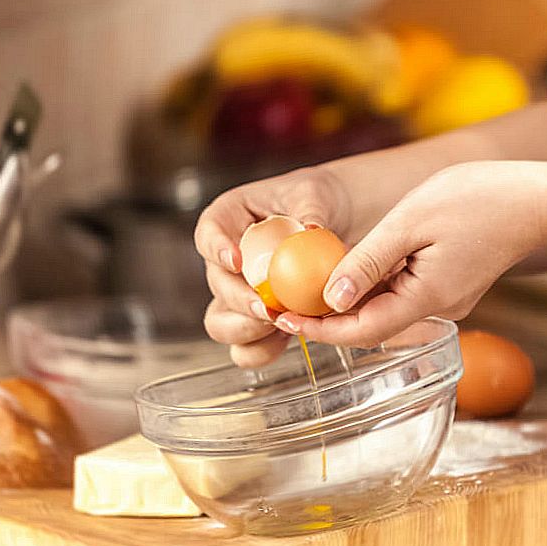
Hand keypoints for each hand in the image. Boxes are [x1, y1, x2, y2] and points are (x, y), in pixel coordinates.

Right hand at [193, 166, 351, 366]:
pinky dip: (262, 350)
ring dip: (246, 330)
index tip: (235, 260)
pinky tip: (286, 339)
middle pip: (217, 285)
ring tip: (279, 323)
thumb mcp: (315, 195)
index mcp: (230, 220)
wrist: (338, 224)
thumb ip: (310, 211)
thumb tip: (310, 229)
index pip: (208, 233)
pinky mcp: (257, 321)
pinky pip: (245, 348)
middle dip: (240, 301)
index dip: (216, 249)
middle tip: (268, 308)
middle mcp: (227, 260)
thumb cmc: (318, 200)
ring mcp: (239, 293)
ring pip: (220, 323)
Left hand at [273, 161, 546, 346]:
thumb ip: (368, 260)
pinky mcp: (450, 288)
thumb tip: (330, 295)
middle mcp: (437, 310)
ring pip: (384, 312)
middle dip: (326, 319)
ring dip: (347, 304)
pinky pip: (402, 297)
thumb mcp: (410, 222)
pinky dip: (372, 290)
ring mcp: (445, 301)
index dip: (319, 328)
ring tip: (303, 287)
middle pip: (369, 327)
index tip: (284, 317)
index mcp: (427, 298)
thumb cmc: (479, 199)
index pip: (361, 331)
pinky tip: (348, 272)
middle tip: (283, 304)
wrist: (539, 198)